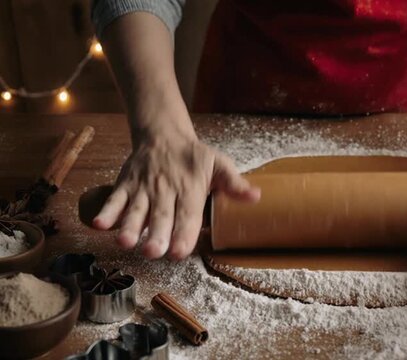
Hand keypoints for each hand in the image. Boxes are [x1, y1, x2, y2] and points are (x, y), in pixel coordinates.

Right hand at [92, 124, 259, 259]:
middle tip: (153, 252)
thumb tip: (256, 197)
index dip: (184, 233)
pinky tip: (99, 225)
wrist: (164, 134)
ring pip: (136, 210)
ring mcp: (144, 189)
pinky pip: (115, 198)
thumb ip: (234, 184)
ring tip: (125, 242)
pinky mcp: (126, 185)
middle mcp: (166, 191)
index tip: (180, 251)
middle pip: (160, 216)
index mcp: (190, 189)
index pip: (188, 215)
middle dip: (156, 234)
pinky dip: (107, 210)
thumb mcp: (219, 165)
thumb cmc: (194, 157)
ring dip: (129, 226)